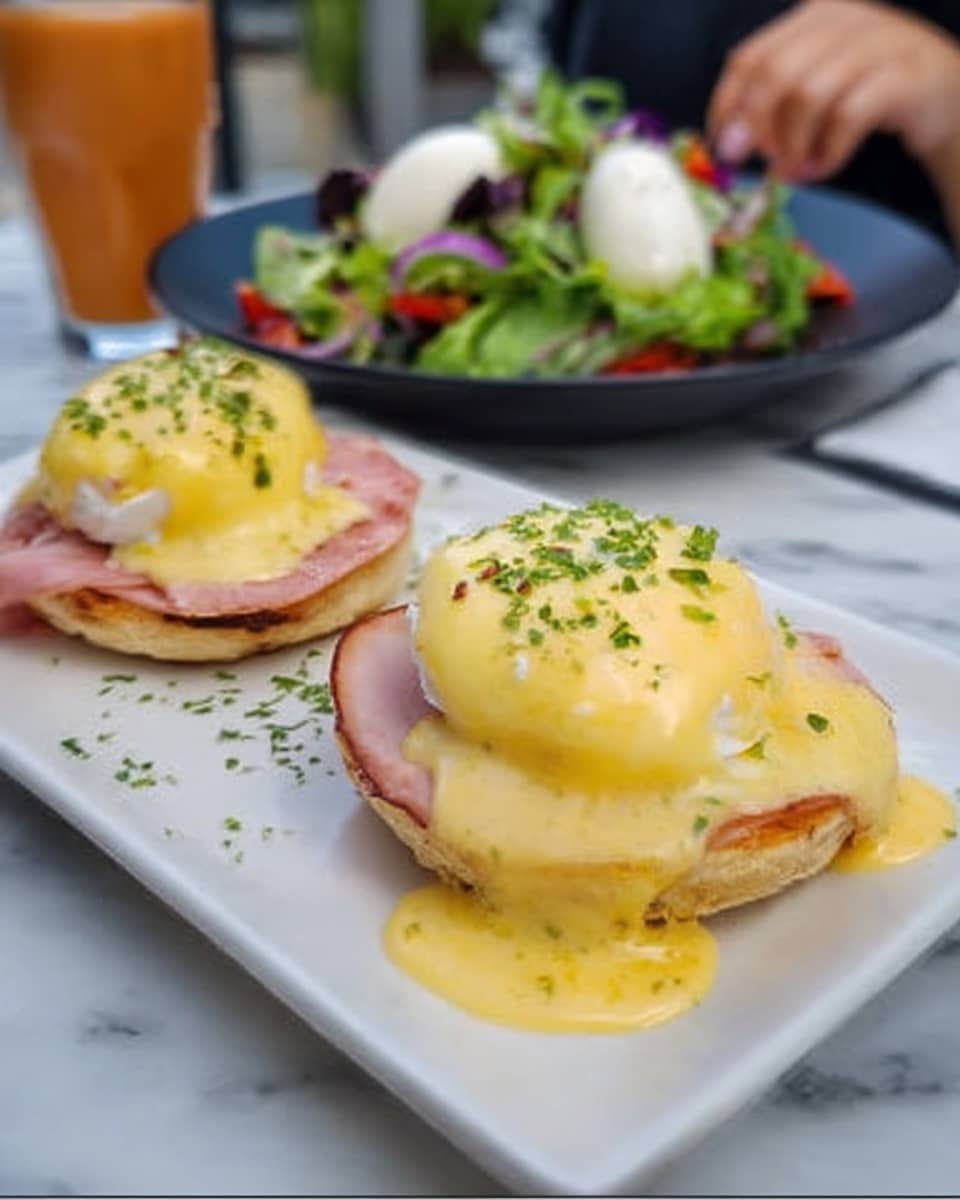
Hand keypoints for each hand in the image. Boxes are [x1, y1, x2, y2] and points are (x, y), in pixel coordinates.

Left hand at [707, 0, 959, 182]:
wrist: (944, 99)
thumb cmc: (869, 96)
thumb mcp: (815, 92)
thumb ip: (772, 107)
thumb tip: (730, 144)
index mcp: (814, 16)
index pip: (750, 56)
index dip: (727, 105)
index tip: (722, 147)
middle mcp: (844, 20)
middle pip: (775, 73)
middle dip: (758, 127)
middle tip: (759, 163)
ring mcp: (878, 43)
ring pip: (808, 95)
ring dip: (794, 146)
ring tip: (796, 171)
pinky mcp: (903, 76)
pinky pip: (848, 117)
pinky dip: (828, 152)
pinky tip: (824, 168)